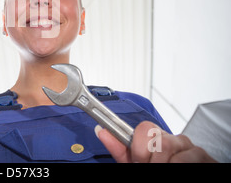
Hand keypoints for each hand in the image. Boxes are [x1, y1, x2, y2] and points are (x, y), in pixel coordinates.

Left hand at [95, 121, 216, 162]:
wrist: (181, 174)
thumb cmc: (158, 168)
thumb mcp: (135, 162)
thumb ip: (120, 149)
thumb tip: (101, 131)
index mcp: (156, 137)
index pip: (143, 128)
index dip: (138, 147)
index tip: (138, 159)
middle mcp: (173, 138)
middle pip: (155, 137)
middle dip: (148, 158)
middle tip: (149, 166)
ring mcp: (189, 146)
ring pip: (168, 146)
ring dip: (161, 164)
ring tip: (163, 168)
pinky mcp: (203, 155)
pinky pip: (184, 158)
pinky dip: (175, 166)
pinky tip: (175, 168)